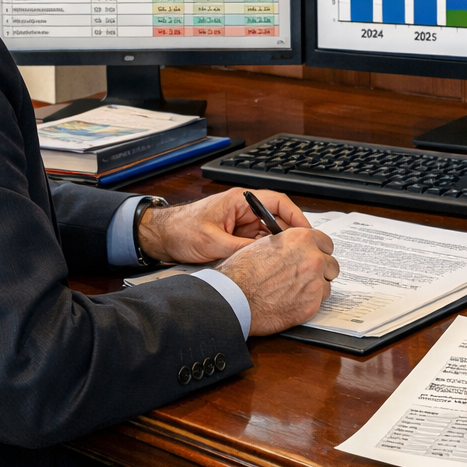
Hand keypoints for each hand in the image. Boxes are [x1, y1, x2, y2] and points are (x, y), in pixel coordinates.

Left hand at [134, 188, 309, 263]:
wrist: (161, 237)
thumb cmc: (180, 229)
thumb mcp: (211, 241)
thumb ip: (239, 248)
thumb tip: (262, 257)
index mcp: (240, 201)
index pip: (277, 202)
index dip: (295, 215)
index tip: (305, 231)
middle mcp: (243, 211)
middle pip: (276, 220)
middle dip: (288, 236)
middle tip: (298, 252)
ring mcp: (240, 224)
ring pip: (268, 235)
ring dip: (275, 247)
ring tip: (284, 262)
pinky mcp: (236, 238)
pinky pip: (256, 245)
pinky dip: (263, 254)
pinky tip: (268, 265)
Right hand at [219, 228, 339, 335]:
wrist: (234, 298)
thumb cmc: (241, 272)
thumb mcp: (264, 244)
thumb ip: (287, 244)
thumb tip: (295, 247)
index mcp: (301, 239)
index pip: (326, 242)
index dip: (318, 250)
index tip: (314, 256)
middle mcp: (313, 258)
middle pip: (331, 264)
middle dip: (321, 270)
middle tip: (305, 276)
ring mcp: (315, 282)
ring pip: (326, 284)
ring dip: (316, 287)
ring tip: (295, 291)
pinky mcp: (312, 305)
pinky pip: (319, 302)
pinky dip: (309, 302)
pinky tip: (292, 302)